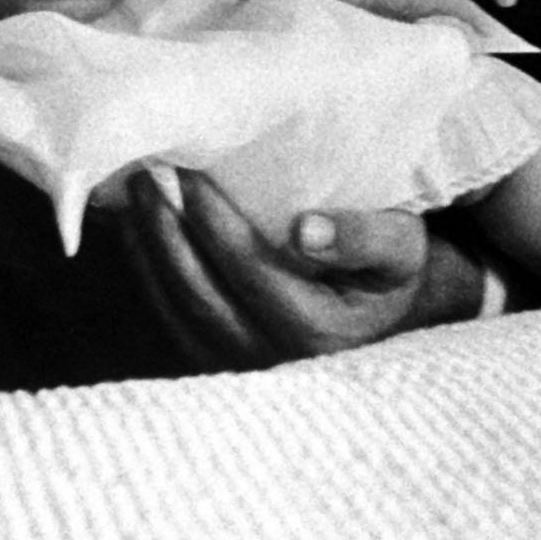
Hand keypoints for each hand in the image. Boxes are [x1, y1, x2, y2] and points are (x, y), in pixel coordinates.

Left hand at [120, 171, 479, 368]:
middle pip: (201, 293)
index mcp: (319, 332)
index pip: (251, 269)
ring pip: (177, 310)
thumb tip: (304, 230)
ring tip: (138, 193)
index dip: (216, 221)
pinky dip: (149, 274)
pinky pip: (171, 320)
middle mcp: (273, 359)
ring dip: (149, 250)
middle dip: (168, 231)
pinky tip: (139, 230)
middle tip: (149, 174)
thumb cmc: (389, 272)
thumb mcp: (402, 246)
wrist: (384, 317)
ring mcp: (241, 367)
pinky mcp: (218, 363)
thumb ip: (365, 236)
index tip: (194, 172)